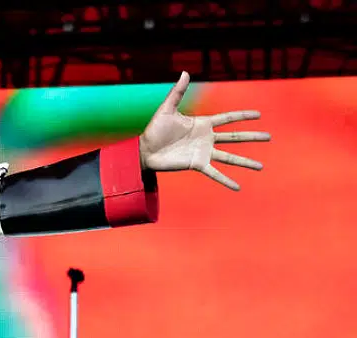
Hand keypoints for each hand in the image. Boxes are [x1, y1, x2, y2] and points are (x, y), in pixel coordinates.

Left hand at [139, 72, 269, 190]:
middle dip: (252, 137)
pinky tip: (237, 187)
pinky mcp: (197, 165)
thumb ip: (177, 92)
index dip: (243, 116)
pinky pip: (215, 173)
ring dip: (245, 162)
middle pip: (235, 137)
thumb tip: (185, 72)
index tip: (259, 115)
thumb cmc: (154, 129)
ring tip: (261, 167)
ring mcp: (203, 152)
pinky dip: (226, 180)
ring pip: (230, 157)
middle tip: (269, 137)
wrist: (144, 150)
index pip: (228, 118)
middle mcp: (207, 138)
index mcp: (203, 123)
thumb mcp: (167, 109)